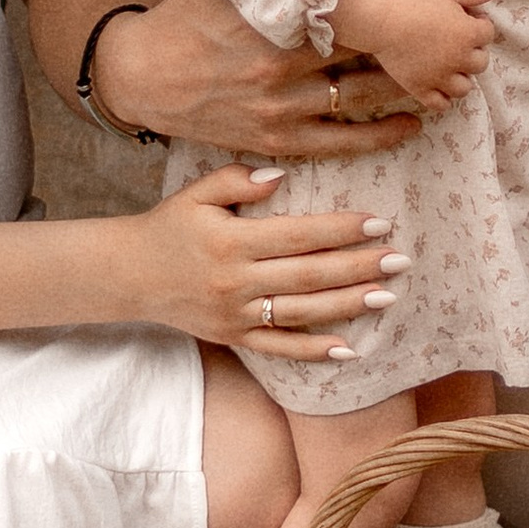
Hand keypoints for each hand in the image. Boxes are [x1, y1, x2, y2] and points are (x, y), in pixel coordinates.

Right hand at [93, 0, 420, 160]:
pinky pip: (341, 141)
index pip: (353, 5)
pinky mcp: (275, 140)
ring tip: (446, 76)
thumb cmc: (191, 14)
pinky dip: (381, 134)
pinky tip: (413, 122)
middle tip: (459, 36)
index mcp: (274, 17)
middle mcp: (282, 65)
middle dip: (415, 45)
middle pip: (366, 52)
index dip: (402, 2)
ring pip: (361, 97)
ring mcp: (279, 107)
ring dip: (407, 87)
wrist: (141, 74)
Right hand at [124, 167, 403, 361]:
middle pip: (309, 275)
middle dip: (358, 267)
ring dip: (348, 306)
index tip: (378, 222)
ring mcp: (236, 314)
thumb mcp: (196, 192)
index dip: (340, 229)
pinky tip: (348, 349)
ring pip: (302, 312)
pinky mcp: (234, 338)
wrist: (128, 274)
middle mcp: (236, 281)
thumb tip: (282, 176)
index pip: (297, 235)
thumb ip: (237, 179)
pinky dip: (313, 352)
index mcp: (231, 240)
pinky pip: (279, 349)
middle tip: (400, 258)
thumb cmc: (170, 226)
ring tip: (388, 295)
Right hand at [330, 0, 498, 105]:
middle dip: (474, 52)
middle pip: (481, 63)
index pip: (488, 33)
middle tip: (459, 42)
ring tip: (451, 66)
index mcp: (468, 33)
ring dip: (462, 77)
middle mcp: (459, 59)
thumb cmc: (414, 0)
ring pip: (464, 88)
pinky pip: (440, 104)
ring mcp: (440, 77)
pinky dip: (443, 98)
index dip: (480, 24)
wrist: (380, 19)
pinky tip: (438, 85)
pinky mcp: (421, 88)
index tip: (468, 19)